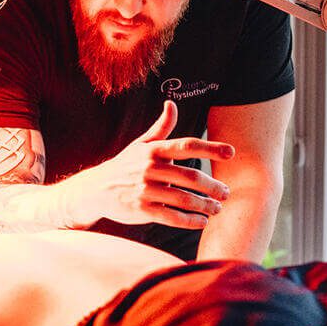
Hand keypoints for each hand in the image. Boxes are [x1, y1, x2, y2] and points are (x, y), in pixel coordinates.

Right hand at [65, 101, 233, 228]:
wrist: (96, 189)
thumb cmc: (125, 166)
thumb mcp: (140, 145)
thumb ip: (161, 128)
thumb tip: (171, 104)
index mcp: (153, 150)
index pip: (186, 145)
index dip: (210, 148)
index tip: (231, 153)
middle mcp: (149, 168)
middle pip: (191, 176)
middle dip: (213, 186)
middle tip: (226, 192)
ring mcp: (145, 190)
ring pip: (184, 199)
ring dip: (205, 205)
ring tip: (217, 208)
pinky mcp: (142, 210)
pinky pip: (172, 217)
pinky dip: (190, 221)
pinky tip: (202, 221)